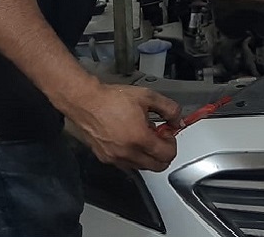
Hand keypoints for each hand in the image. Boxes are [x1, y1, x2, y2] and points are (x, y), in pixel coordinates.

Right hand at [64, 84, 182, 170]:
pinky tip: (131, 139)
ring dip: (148, 155)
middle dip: (163, 152)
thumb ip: (169, 109)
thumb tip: (177, 120)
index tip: (168, 133)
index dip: (172, 143)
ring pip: (142, 167)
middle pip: (157, 166)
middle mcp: (127, 153)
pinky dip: (134, 155)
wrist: (86, 102)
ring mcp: (115, 158)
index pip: (167, 155)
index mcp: (139, 139)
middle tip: (160, 136)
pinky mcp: (105, 158)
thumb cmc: (111, 99)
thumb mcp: (148, 97)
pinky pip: (127, 164)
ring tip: (144, 135)